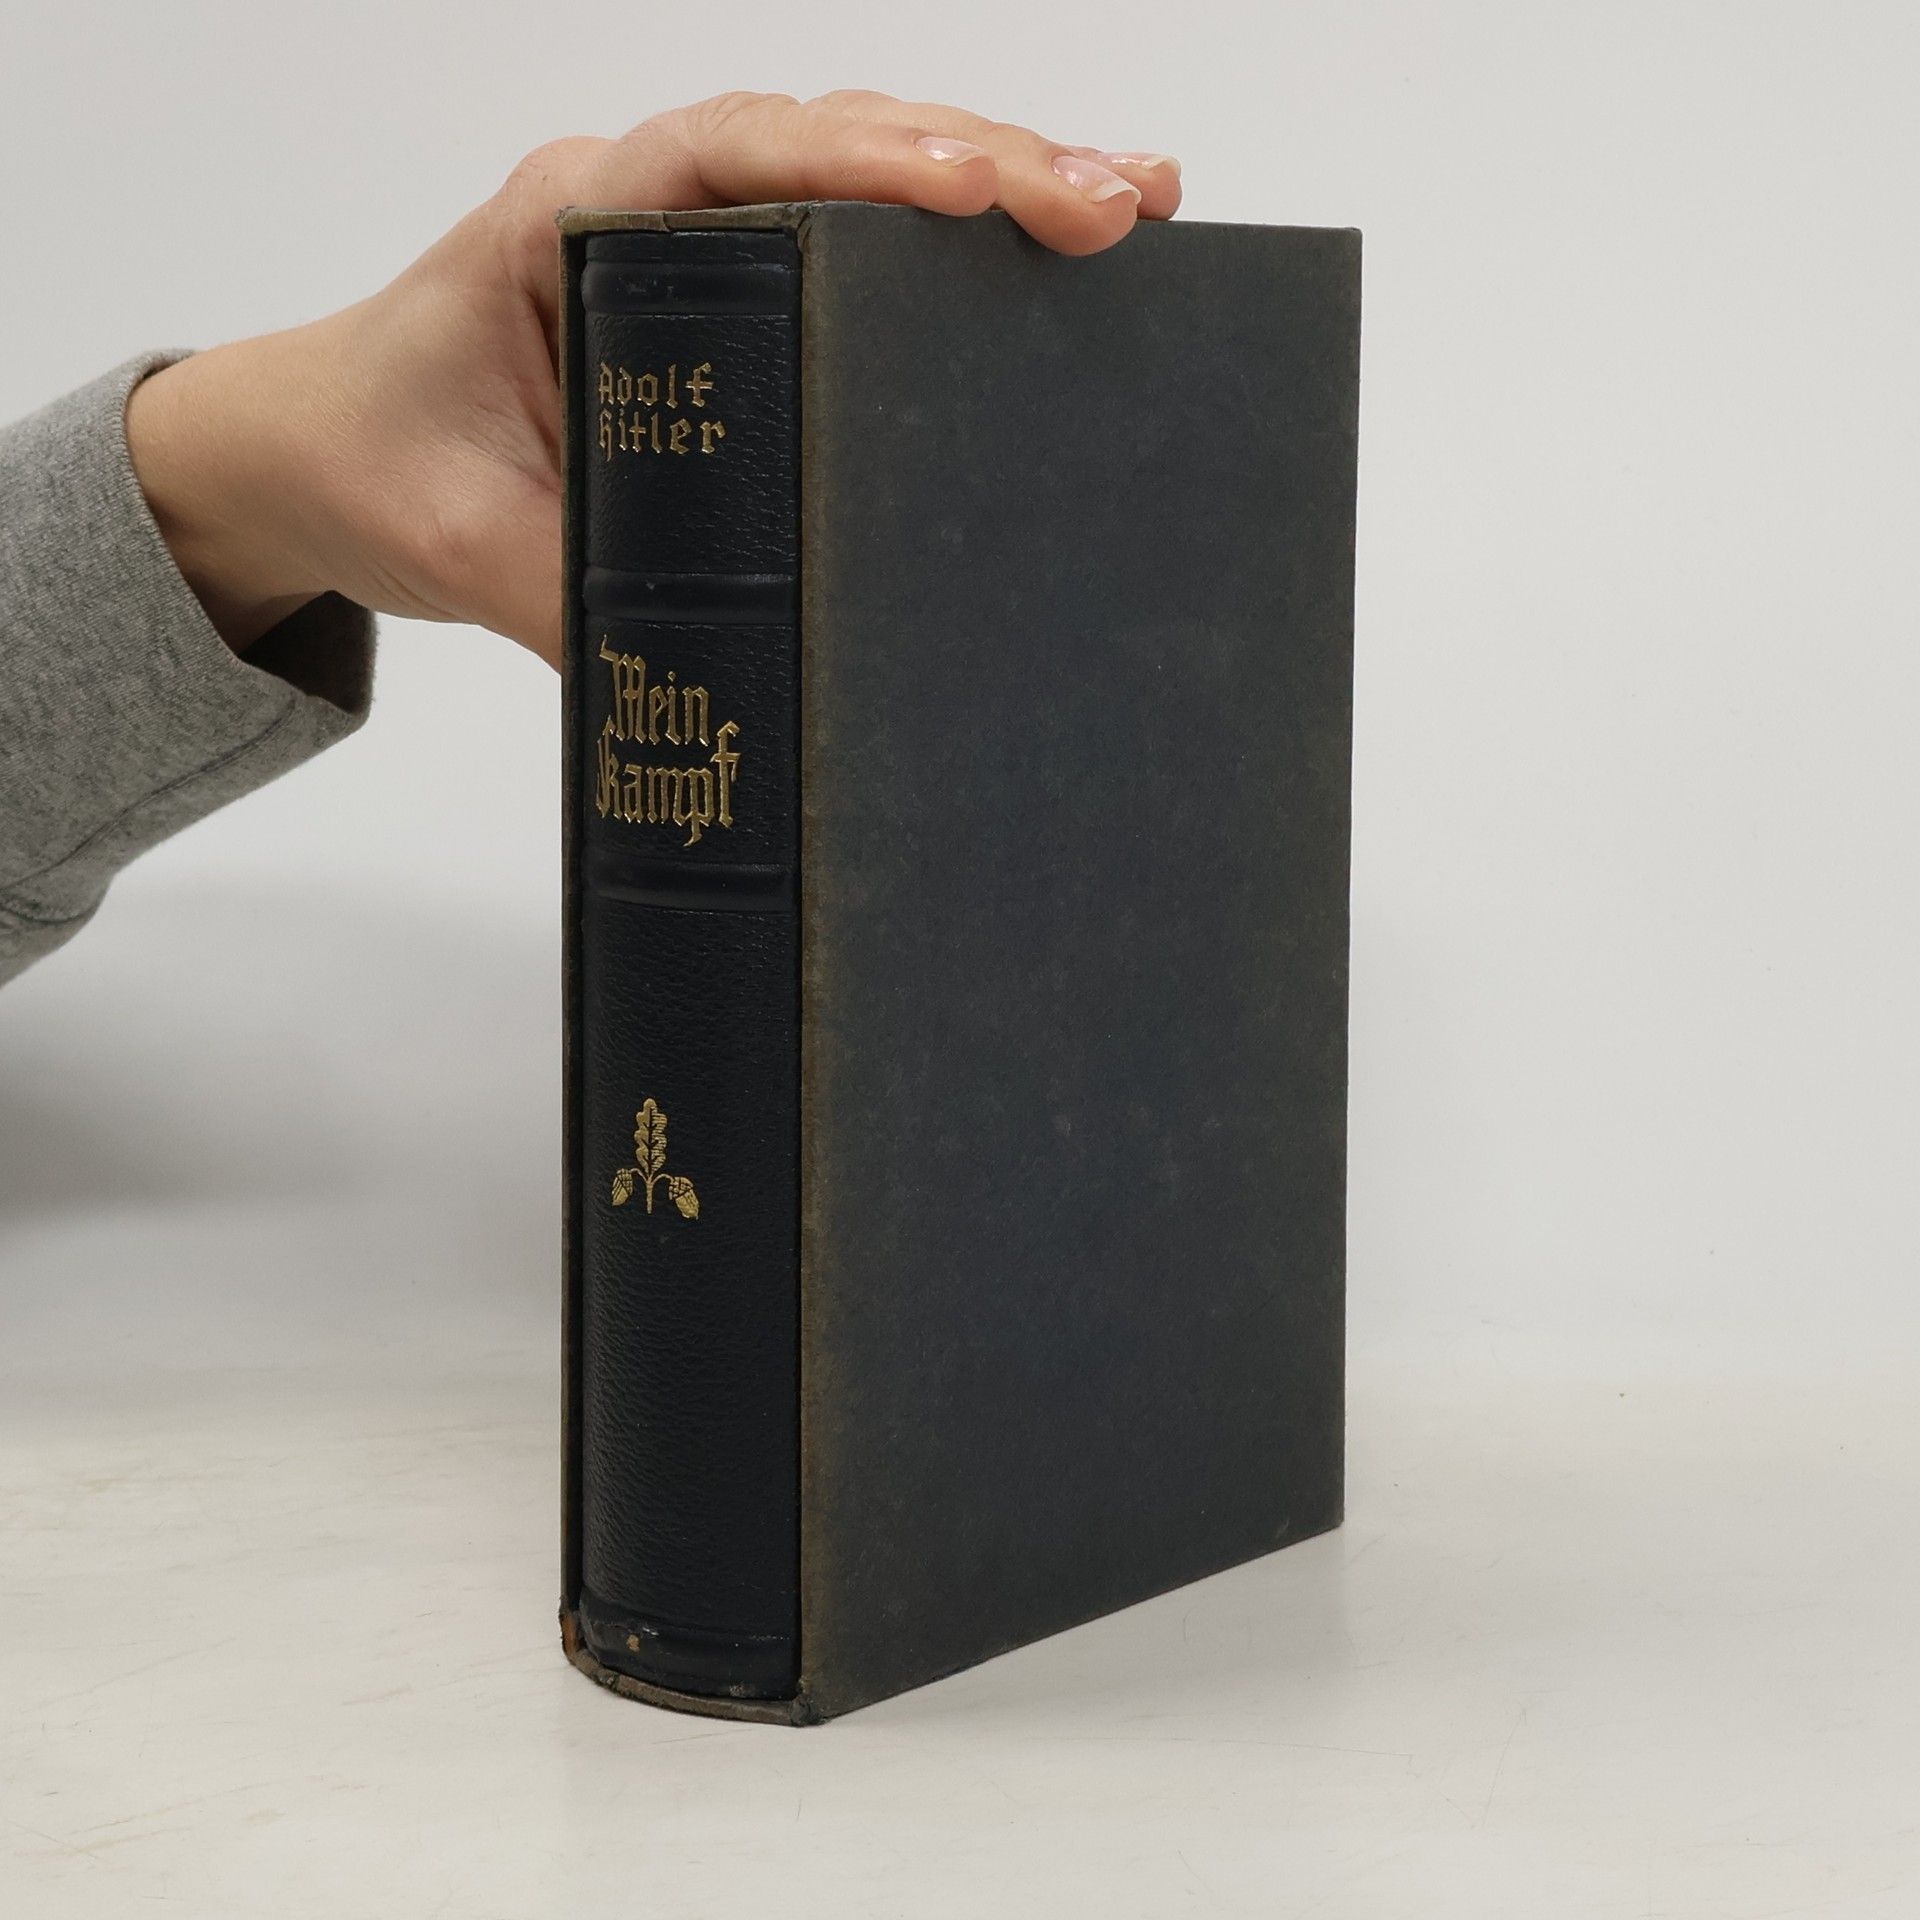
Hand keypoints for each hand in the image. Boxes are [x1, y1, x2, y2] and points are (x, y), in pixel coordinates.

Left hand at [124, 91, 1181, 663]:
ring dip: (994, 174)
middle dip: (983, 160)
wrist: (318, 455)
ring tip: (1126, 206)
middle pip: (831, 140)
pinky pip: (847, 232)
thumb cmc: (376, 466)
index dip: (862, 164)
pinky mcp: (725, 291)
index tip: (976, 196)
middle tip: (1113, 206)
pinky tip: (1040, 252)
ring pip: (858, 165)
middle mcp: (641, 201)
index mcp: (568, 223)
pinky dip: (949, 234)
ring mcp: (692, 236)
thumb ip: (589, 602)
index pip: (729, 157)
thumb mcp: (469, 550)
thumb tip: (729, 691)